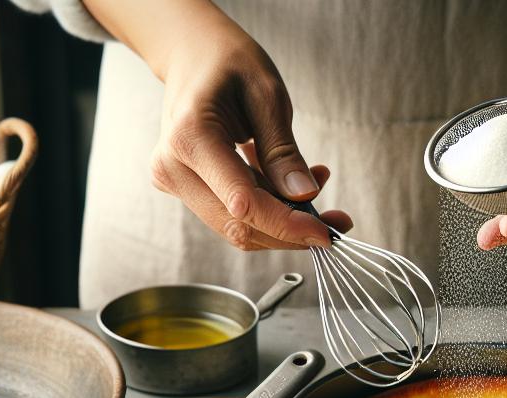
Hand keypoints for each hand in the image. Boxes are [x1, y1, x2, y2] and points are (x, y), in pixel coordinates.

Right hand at [152, 36, 351, 250]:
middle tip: (335, 223)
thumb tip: (305, 196)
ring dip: (281, 222)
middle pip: (238, 225)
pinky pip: (230, 213)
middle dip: (290, 231)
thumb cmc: (228, 63)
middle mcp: (172, 166)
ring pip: (235, 227)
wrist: (191, 54)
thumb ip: (283, 150)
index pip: (243, 202)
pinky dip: (266, 210)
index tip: (327, 233)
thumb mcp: (267, 95)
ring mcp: (173, 180)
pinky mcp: (183, 188)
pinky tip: (289, 187)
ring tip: (316, 190)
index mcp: (190, 137)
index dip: (287, 225)